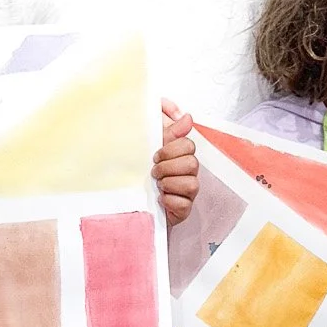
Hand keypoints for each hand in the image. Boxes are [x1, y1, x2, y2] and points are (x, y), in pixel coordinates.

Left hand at [152, 99, 199, 225]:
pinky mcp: (183, 210)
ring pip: (192, 185)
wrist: (134, 201)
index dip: (171, 149)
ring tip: (158, 186)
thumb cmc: (144, 173)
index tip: (155, 156)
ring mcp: (188, 193)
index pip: (189, 145)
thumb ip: (168, 130)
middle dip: (168, 167)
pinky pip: (184, 205)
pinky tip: (160, 199)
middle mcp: (189, 174)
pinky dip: (169, 201)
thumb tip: (186, 116)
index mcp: (182, 156)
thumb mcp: (152, 148)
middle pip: (192, 164)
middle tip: (155, 172)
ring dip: (170, 184)